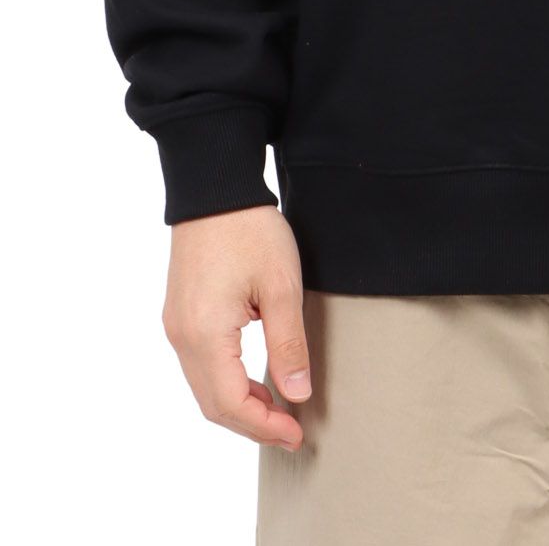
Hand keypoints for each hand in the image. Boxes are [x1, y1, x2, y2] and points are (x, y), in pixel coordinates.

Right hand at [162, 205, 310, 449]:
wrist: (215, 190)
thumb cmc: (250, 230)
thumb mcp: (281, 286)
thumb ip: (288, 344)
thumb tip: (297, 394)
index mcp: (204, 334)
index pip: (230, 404)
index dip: (264, 427)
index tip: (297, 434)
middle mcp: (182, 337)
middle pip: (212, 404)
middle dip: (252, 424)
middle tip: (292, 432)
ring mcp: (176, 326)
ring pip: (204, 387)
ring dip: (239, 405)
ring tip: (279, 409)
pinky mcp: (180, 314)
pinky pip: (200, 365)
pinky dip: (227, 383)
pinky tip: (255, 380)